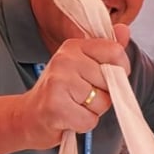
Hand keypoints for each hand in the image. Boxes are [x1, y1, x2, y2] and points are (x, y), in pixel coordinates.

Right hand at [14, 24, 131, 148]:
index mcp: (74, 46)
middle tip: (82, 97)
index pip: (115, 52)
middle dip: (104, 96)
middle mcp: (65, 59)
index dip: (120, 70)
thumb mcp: (84, 66)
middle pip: (111, 82)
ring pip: (102, 103)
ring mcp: (59, 81)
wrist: (29, 116)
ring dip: (93, 111)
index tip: (106, 79)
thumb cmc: (63, 92)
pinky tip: (68, 118)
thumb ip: (106, 51)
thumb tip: (124, 29)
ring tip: (74, 106)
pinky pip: (89, 120)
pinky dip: (82, 124)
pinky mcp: (55, 106)